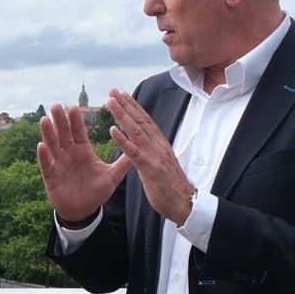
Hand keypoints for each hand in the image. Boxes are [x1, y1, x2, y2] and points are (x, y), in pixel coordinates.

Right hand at [37, 103, 132, 222]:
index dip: (76, 121)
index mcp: (83, 151)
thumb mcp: (112, 176)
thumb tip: (138, 149)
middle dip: (60, 120)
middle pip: (64, 134)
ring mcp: (59, 164)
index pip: (79, 132)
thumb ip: (123, 163)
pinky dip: (44, 156)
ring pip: (53, 145)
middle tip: (56, 105)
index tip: (75, 107)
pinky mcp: (51, 177)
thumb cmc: (96, 192)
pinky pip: (47, 164)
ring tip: (45, 119)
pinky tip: (41, 146)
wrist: (84, 210)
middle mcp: (69, 154)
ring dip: (49, 133)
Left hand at [107, 89, 195, 223]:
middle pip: (140, 120)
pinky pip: (133, 152)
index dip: (134, 106)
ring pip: (136, 130)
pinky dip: (122, 140)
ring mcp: (154, 155)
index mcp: (160, 144)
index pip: (146, 120)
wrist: (184, 203)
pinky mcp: (149, 168)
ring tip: (110, 102)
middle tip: (112, 90)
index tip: (122, 94)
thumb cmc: (171, 185)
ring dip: (122, 115)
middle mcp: (158, 145)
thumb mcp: (162, 163)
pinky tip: (112, 130)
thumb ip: (154, 150)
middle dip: (125, 104)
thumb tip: (147, 141)